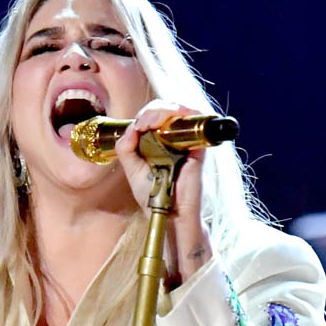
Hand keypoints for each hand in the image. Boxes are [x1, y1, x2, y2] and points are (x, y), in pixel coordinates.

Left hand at [115, 100, 211, 282]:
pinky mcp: (198, 150)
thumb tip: (132, 126)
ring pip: (182, 111)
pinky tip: (165, 125)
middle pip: (168, 109)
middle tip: (143, 122)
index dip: (146, 115)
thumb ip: (126, 148)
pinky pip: (195, 125)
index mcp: (159, 141)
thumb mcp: (131, 170)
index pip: (155, 116)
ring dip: (165, 110)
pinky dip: (181, 118)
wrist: (168, 217)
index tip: (136, 127)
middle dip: (153, 110)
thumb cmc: (152, 197)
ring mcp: (188, 143)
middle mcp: (175, 139)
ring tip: (151, 121)